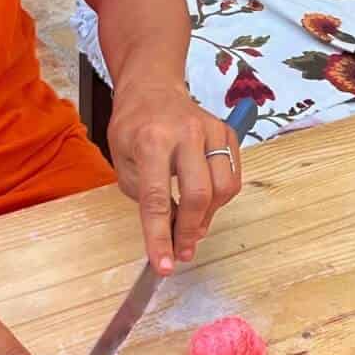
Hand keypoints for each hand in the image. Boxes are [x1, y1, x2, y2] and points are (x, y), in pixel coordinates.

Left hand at [107, 77, 242, 271]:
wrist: (153, 88)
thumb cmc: (133, 127)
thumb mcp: (122, 160)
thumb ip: (144, 196)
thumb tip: (173, 230)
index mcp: (151, 140)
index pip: (157, 199)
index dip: (160, 237)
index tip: (163, 265)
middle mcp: (186, 133)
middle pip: (198, 195)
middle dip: (190, 232)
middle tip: (181, 252)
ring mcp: (211, 131)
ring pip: (223, 189)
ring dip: (208, 217)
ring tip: (192, 226)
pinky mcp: (228, 133)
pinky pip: (233, 178)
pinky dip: (220, 199)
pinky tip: (204, 203)